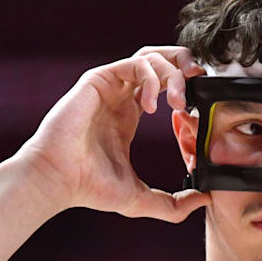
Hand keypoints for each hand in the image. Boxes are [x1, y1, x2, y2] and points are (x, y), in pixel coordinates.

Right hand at [11, 46, 210, 221]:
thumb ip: (173, 204)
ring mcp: (110, 85)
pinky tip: (151, 107)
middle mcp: (121, 94)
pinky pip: (136, 63)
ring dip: (173, 73)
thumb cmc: (89, 188)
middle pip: (161, 59)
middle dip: (185, 66)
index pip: (164, 83)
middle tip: (199, 85)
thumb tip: (204, 201)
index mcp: (130, 113)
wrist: (58, 179)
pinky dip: (152, 79)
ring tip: (178, 102)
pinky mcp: (99, 79)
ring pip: (151, 56)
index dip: (187, 89)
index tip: (199, 110)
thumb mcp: (141, 199)